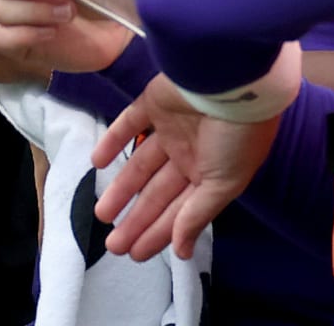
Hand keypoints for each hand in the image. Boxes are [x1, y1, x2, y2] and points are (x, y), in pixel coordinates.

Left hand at [90, 56, 294, 260]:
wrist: (233, 79)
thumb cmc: (236, 137)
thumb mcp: (223, 183)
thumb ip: (196, 215)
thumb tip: (181, 251)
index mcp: (210, 174)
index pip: (179, 211)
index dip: (158, 234)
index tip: (135, 254)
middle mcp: (190, 153)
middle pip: (157, 193)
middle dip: (137, 219)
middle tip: (113, 244)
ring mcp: (171, 127)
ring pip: (140, 164)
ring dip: (121, 188)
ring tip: (101, 213)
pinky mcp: (155, 102)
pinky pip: (129, 123)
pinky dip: (113, 140)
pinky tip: (97, 161)